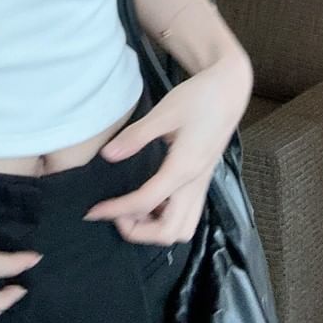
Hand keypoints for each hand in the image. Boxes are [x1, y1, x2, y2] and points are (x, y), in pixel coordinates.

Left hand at [82, 52, 252, 245]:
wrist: (228, 91)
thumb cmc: (199, 98)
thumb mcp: (164, 113)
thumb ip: (136, 137)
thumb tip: (108, 156)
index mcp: (183, 168)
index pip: (145, 202)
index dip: (116, 211)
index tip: (93, 211)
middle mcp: (195, 184)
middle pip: (169, 232)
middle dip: (139, 232)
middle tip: (114, 213)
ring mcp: (201, 184)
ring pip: (182, 229)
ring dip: (154, 229)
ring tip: (130, 210)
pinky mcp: (202, 180)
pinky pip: (187, 215)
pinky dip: (166, 219)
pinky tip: (149, 202)